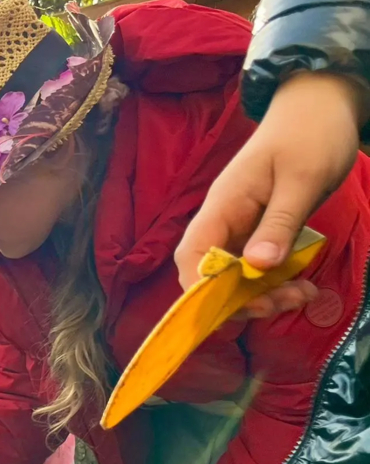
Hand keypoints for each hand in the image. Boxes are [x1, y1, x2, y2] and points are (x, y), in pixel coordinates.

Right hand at [175, 72, 363, 316]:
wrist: (320, 103)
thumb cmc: (310, 134)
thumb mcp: (302, 180)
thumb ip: (279, 224)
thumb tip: (257, 268)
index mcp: (222, 206)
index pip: (194, 257)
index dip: (204, 290)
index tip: (239, 308)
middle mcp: (223, 221)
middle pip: (211, 275)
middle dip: (242, 299)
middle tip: (286, 302)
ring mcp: (240, 226)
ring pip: (235, 275)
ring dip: (263, 294)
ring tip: (303, 294)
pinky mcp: (259, 229)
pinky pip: (256, 266)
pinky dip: (276, 281)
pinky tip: (303, 284)